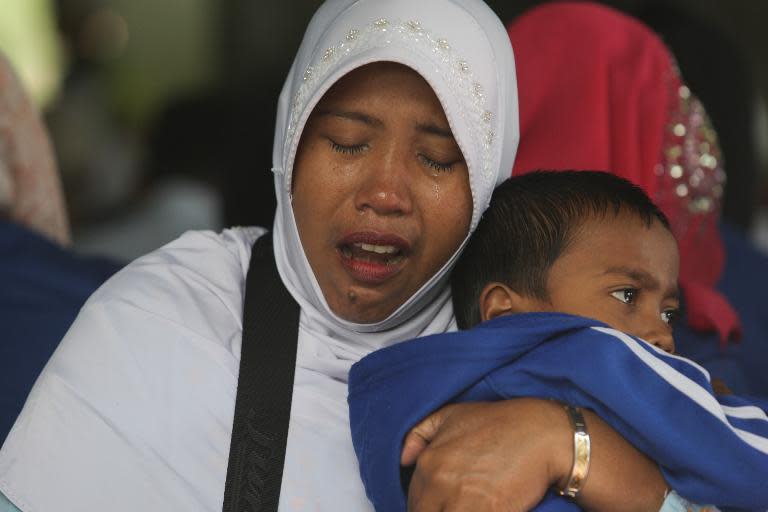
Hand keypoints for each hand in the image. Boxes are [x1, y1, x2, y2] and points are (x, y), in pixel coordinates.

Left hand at [402, 399, 571, 511]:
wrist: (543, 434)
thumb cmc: (500, 423)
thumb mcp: (453, 415)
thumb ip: (420, 433)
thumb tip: (404, 459)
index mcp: (429, 462)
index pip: (414, 502)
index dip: (426, 508)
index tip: (441, 505)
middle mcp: (440, 483)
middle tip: (456, 506)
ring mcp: (463, 501)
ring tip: (467, 507)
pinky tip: (485, 510)